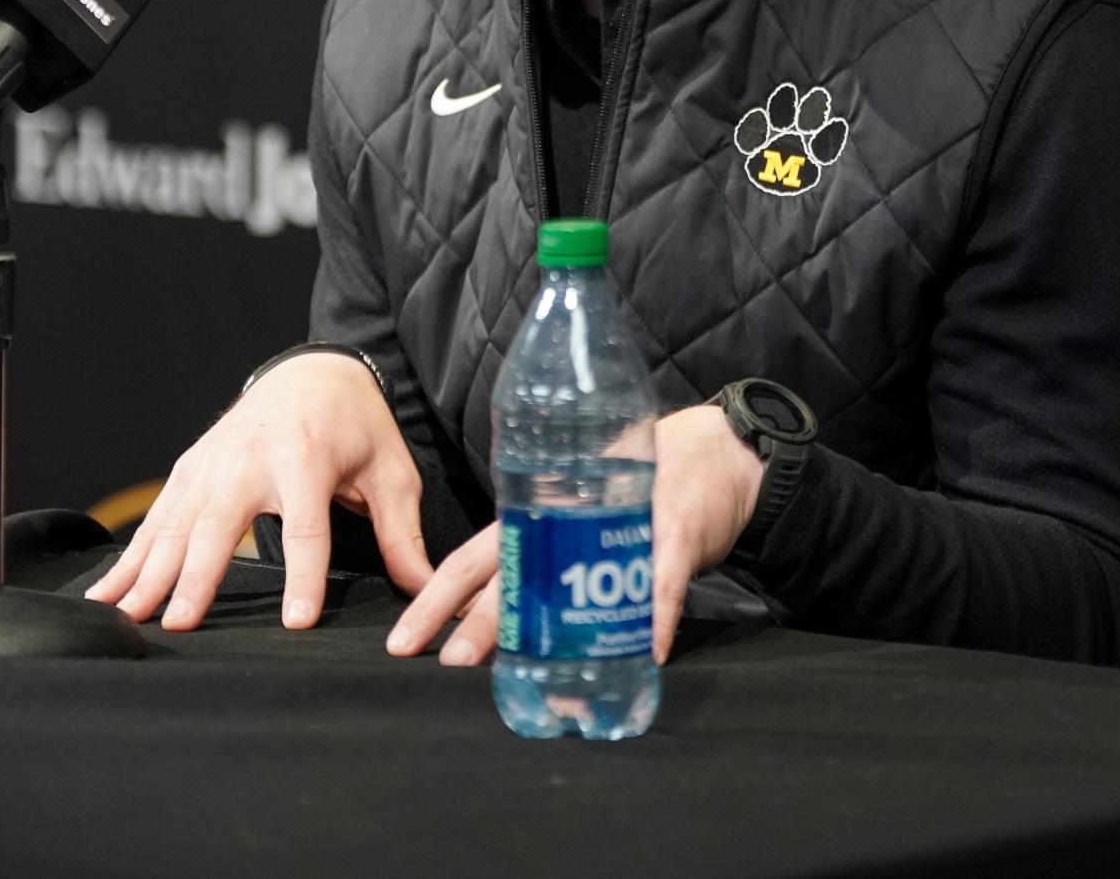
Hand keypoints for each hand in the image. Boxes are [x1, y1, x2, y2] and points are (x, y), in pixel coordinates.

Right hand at [85, 351, 434, 631]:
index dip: (304, 576)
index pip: (307, 526)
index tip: (297, 620)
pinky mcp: (190, 466)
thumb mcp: (390, 471)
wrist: (313, 370)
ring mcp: (214, 462)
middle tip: (179, 623)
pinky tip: (108, 592)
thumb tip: (426, 590)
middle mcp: (251, 459)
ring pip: (176, 522)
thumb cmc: (356, 426)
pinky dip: (131, 555)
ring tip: (127, 616)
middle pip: (221, 524)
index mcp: (307, 458)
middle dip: (198, 575)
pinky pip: (157, 517)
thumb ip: (402, 533)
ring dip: (149, 570)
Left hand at [385, 403, 764, 666]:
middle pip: (514, 573)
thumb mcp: (587, 522)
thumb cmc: (641, 488)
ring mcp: (623, 527)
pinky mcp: (676, 534)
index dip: (435, 601)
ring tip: (532, 666)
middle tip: (450, 661)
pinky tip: (647, 648)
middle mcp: (568, 523)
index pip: (472, 563)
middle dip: (479, 622)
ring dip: (557, 625)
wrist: (716, 453)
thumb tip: (510, 632)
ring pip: (579, 577)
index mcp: (537, 522)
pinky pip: (662, 580)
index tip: (403, 644)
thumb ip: (552, 569)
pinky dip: (655, 616)